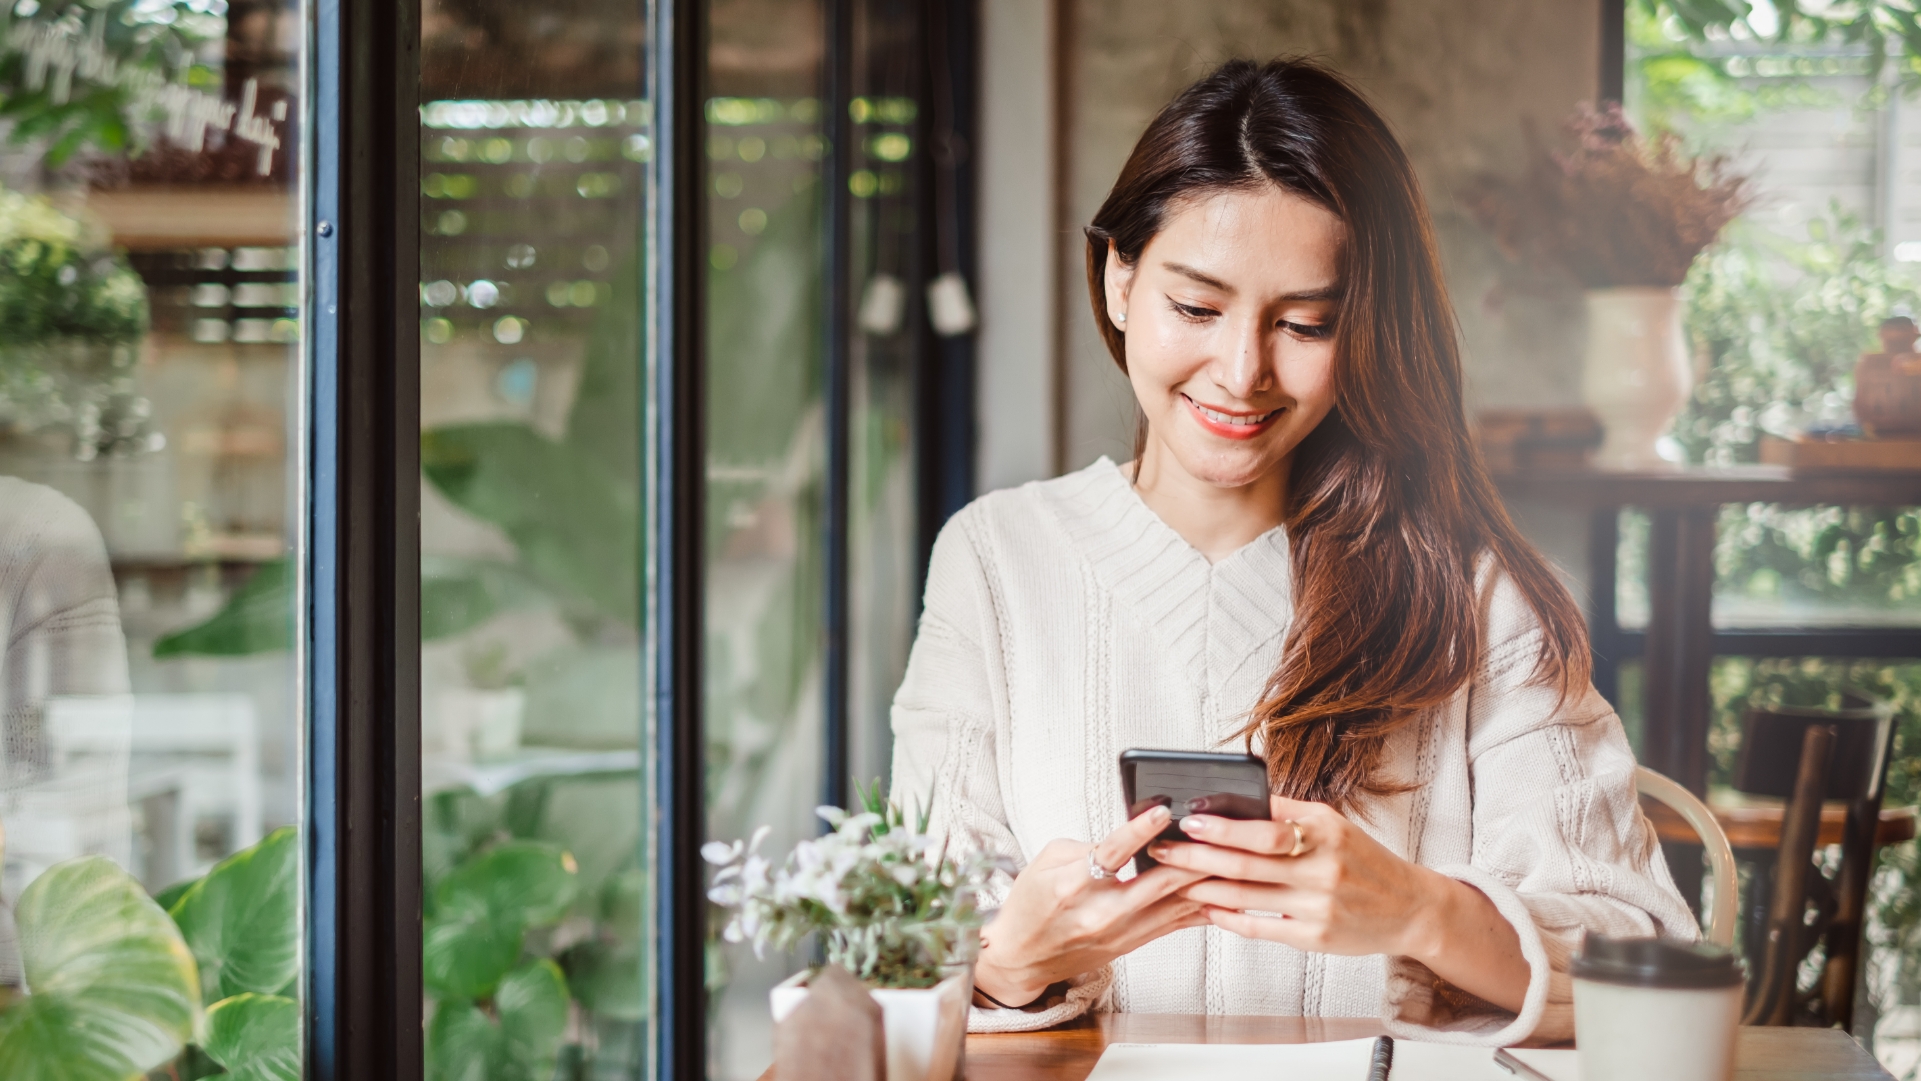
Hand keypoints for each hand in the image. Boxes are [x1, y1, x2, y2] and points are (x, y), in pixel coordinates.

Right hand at [973, 804, 1208, 1007]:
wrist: (1021, 956)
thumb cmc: (1031, 903)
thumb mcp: (1046, 861)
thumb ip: (1089, 845)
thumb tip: (1132, 835)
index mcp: (1071, 885)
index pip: (1111, 853)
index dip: (1139, 831)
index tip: (1163, 811)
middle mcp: (1099, 912)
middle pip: (1156, 882)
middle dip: (1192, 857)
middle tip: (1220, 833)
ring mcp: (1119, 933)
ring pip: (1174, 905)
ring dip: (1206, 882)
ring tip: (1235, 860)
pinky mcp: (1131, 944)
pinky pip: (1174, 924)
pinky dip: (1201, 909)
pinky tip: (1226, 896)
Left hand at [1149, 795, 1528, 1011]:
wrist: (1409, 907)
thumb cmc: (1362, 860)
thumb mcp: (1333, 825)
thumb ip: (1287, 813)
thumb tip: (1232, 799)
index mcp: (1325, 830)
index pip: (1264, 825)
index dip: (1221, 824)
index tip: (1187, 818)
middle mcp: (1323, 866)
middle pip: (1247, 861)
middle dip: (1197, 855)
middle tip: (1163, 849)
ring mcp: (1319, 905)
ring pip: (1246, 896)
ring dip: (1203, 887)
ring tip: (1172, 878)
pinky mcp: (1315, 937)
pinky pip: (1260, 927)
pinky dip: (1229, 918)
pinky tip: (1206, 910)